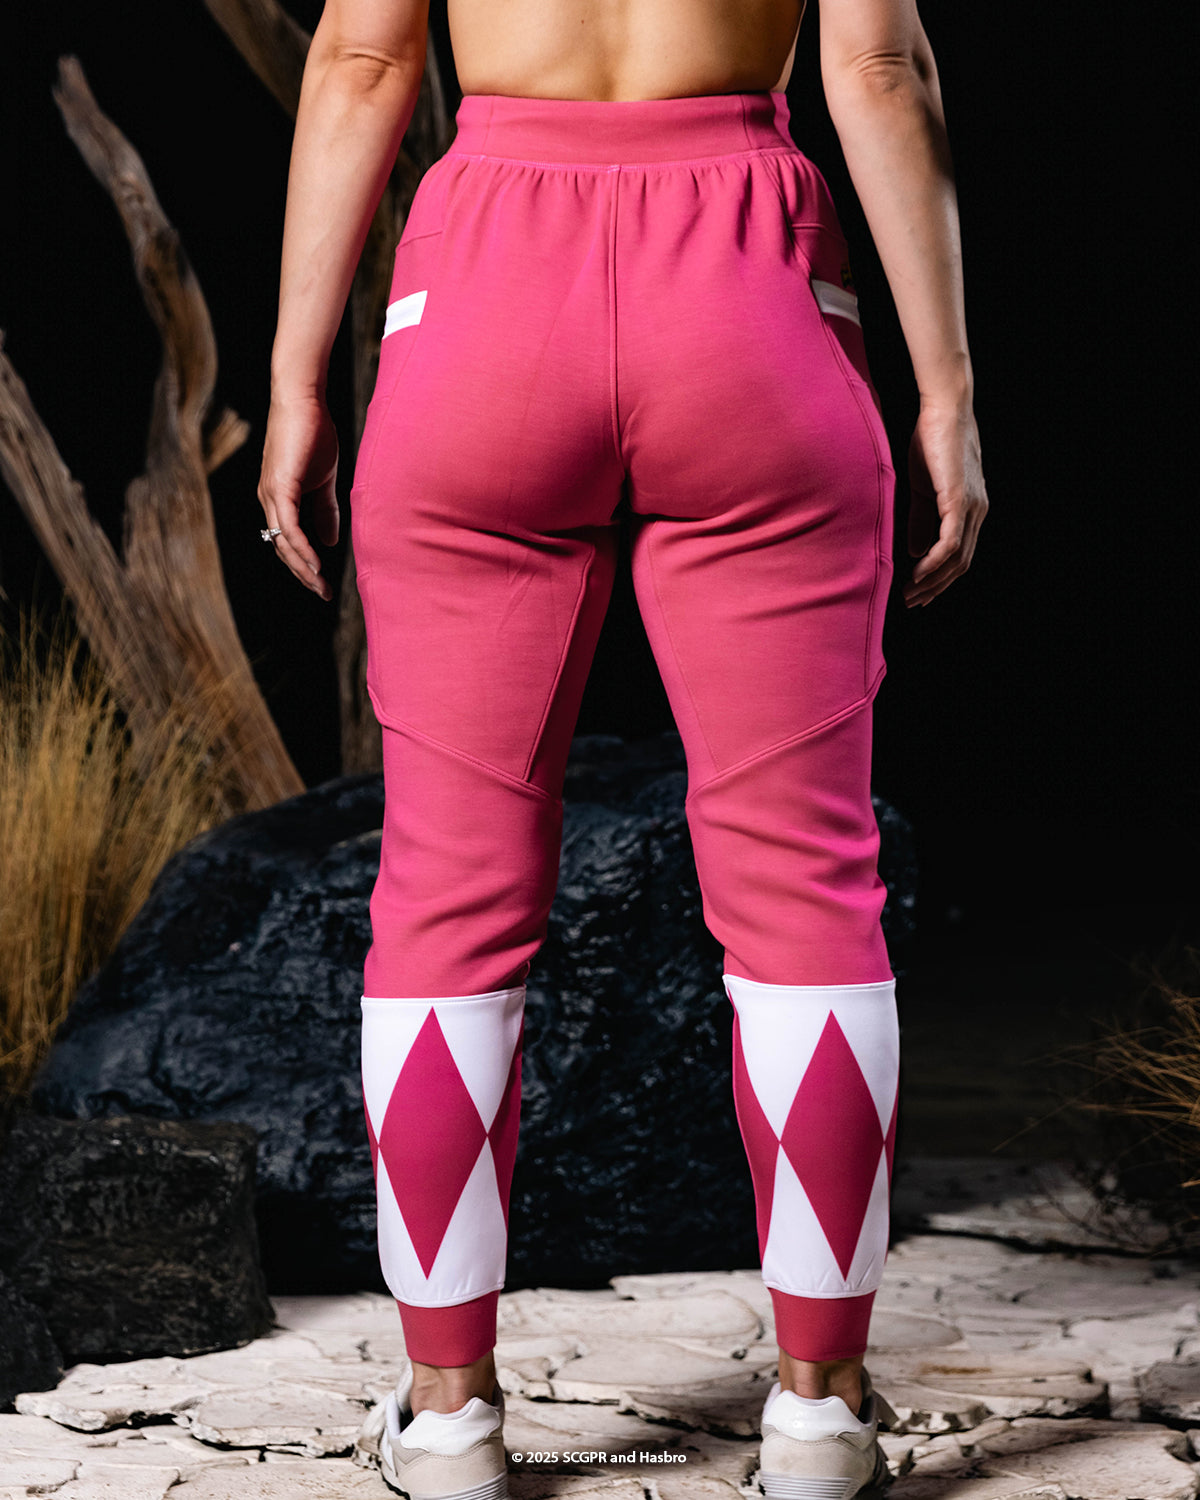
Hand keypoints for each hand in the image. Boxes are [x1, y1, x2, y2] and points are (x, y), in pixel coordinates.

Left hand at [258, 391, 339, 599]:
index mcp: (278, 499)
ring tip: (320, 586)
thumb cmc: (313, 433)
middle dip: (303, 575)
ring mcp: (271, 495)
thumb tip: (329, 543)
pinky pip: (289, 528)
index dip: (304, 564)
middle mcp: (269, 500)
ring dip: (302, 568)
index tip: (322, 582)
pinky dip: (302, 548)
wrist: (303, 400)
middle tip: (322, 593)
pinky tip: (316, 564)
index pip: (287, 542)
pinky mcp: (279, 487)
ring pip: (283, 543)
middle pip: (282, 549)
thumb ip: (326, 511)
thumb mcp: (324, 480)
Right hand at [904, 402, 987, 606]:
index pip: (960, 556)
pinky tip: (919, 572)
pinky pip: (950, 542)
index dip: (940, 579)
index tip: (918, 592)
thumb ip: (922, 521)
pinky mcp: (958, 500)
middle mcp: (977, 512)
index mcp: (971, 509)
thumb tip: (918, 553)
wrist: (944, 410)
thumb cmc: (932, 442)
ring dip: (933, 580)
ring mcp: (971, 507)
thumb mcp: (924, 489)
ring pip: (957, 558)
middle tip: (911, 601)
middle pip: (961, 564)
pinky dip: (935, 561)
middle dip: (935, 587)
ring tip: (911, 592)